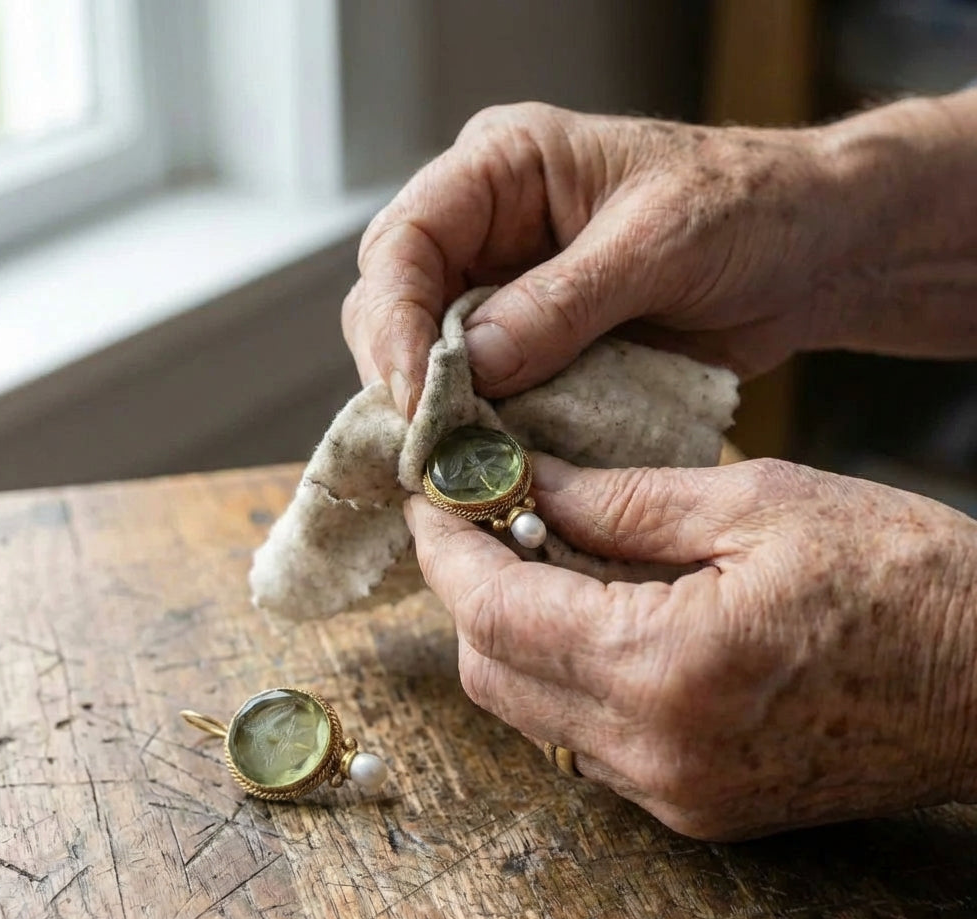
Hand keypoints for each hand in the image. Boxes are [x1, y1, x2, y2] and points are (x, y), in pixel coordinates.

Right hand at [344, 93, 976, 418]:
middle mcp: (489, 228)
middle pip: (398, 302)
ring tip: (458, 463)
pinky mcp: (537, 347)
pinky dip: (484, 429)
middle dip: (404, 375)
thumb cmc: (748, 210)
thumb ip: (562, 303)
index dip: (394, 320)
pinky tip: (491, 461)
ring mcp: (509, 292)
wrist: (811, 253)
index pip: (405, 240)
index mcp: (505, 169)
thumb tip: (473, 367)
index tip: (411, 394)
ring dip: (440, 412)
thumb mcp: (658, 244)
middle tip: (429, 445)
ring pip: (432, 357)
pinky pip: (486, 392)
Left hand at [405, 455, 976, 838]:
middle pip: (492, 672)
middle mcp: (655, 751)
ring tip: (541, 556)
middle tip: (487, 518)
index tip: (433, 499)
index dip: (447, 550)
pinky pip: (584, 740)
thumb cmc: (906, 579)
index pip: (496, 612)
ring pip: (530, 713)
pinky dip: (564, 673)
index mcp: (667, 667)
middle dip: (469, 590)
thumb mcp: (759, 504)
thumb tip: (531, 485)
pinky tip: (596, 614)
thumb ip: (623, 500)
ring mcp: (673, 793)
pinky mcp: (696, 808)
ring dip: (513, 633)